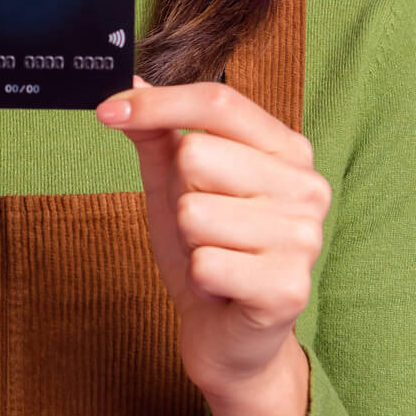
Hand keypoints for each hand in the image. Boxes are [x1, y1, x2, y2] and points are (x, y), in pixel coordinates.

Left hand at [98, 76, 329, 415]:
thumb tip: (131, 80)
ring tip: (214, 258)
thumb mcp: (175, 186)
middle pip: (199, 155)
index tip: (108, 111)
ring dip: (190, 242)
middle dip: (180, 196)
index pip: (219, 103)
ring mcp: (304, 238)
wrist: (226, 335)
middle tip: (202, 229)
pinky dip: (198, 278)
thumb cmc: (208, 252)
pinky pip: (205, 263)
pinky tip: (221, 288)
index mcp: (288, 151)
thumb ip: (158, 134)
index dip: (157, 103)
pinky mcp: (288, 287)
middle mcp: (307, 188)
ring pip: (195, 212)